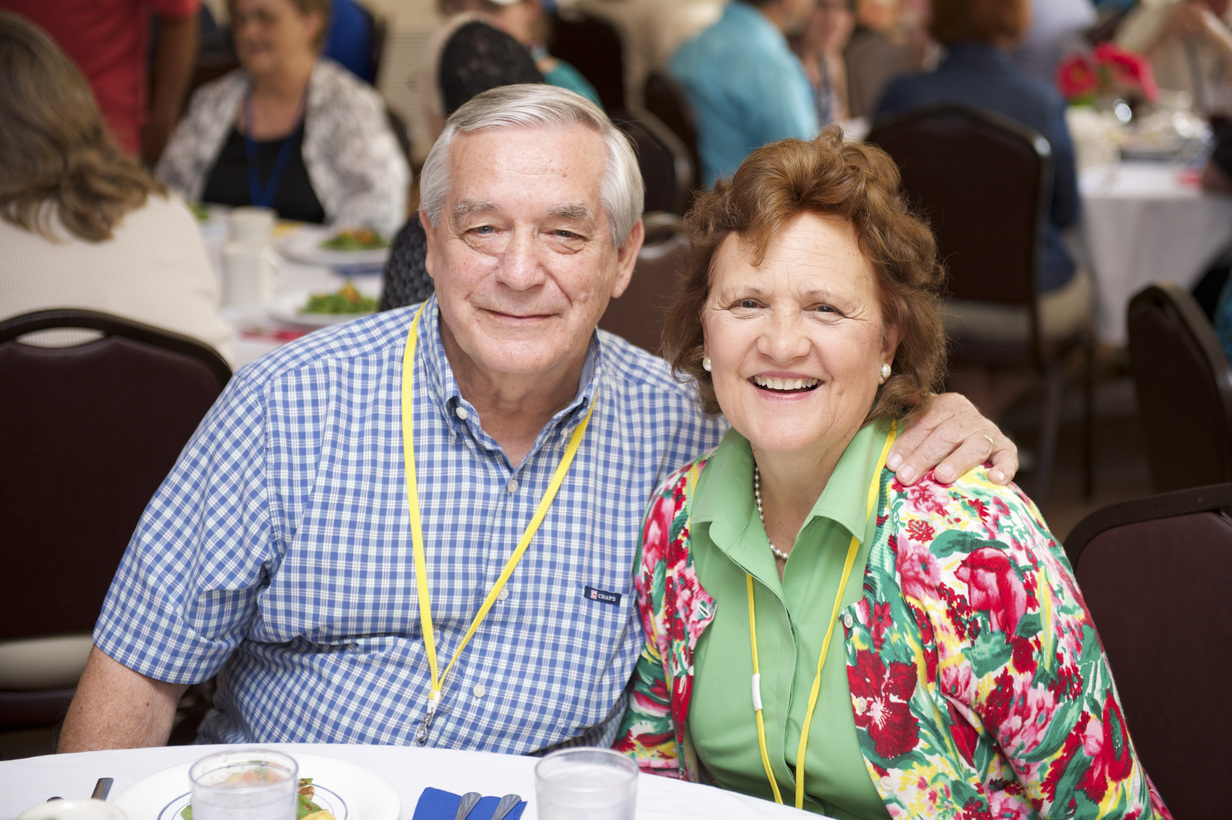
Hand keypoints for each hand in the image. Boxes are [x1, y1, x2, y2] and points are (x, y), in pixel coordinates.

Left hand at [886, 392, 1017, 485]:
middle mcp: (969, 415)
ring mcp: (989, 431)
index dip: (907, 443)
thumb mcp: (922, 423)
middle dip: (923, 457)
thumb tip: (892, 403)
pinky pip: (1008, 458)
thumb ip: (908, 420)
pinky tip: (995, 480)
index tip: (892, 464)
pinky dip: (1004, 468)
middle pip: (946, 435)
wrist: (972, 437)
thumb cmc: (936, 436)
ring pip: (974, 445)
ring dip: (957, 462)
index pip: (924, 422)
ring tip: (941, 476)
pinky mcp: (1006, 448)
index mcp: (946, 404)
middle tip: (906, 476)